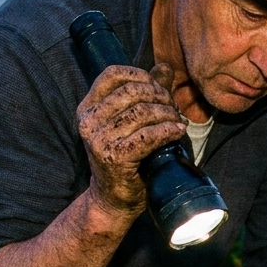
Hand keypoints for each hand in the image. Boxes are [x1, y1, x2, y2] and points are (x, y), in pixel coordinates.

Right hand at [76, 63, 184, 215]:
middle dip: (160, 96)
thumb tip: (165, 67)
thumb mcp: (132, 122)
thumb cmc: (126, 158)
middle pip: (132, 91)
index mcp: (88, 108)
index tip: (159, 88)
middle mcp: (88, 121)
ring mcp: (99, 140)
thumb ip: (146, 93)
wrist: (114, 199)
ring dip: (167, 114)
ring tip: (178, 122)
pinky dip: (168, 130)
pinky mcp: (114, 158)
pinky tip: (178, 132)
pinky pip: (148, 136)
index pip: (113, 74)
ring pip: (142, 112)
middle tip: (173, 109)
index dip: (141, 75)